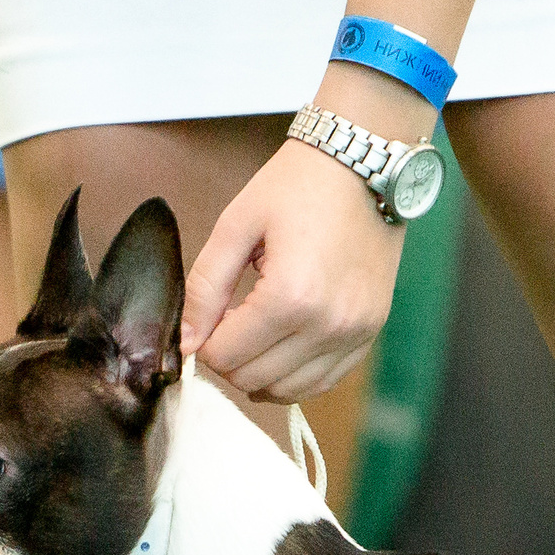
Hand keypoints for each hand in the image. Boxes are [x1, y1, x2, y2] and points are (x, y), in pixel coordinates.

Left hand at [180, 140, 402, 404]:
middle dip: (229, 357)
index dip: (205, 341)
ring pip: (288, 390)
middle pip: (254, 378)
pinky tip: (282, 346)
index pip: (226, 355)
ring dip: (261, 370)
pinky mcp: (370, 333)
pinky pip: (324, 382)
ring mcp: (354, 333)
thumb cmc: (299, 185)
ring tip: (255, 332)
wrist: (365, 164)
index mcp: (290, 296)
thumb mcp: (236, 226)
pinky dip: (295, 375)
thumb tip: (184, 342)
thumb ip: (204, 287)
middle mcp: (327, 325)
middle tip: (228, 321)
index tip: (209, 314)